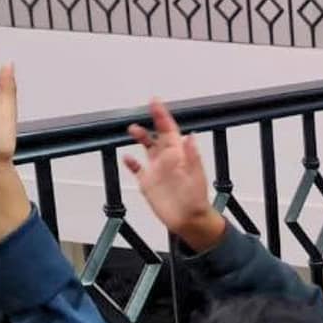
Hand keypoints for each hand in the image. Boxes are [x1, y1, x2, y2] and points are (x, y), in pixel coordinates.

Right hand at [124, 99, 223, 250]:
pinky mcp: (148, 183)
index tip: (155, 102)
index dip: (162, 116)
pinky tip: (127, 158)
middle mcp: (167, 160)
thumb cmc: (196, 199)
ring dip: (141, 138)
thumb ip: (193, 156)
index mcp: (179, 155)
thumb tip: (191, 137)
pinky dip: (131, 163)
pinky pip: (138, 170)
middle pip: (157, 136)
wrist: (189, 220)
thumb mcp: (196, 176)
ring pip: (147, 148)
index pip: (170, 130)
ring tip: (133, 130)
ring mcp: (157, 171)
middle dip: (151, 123)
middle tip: (142, 114)